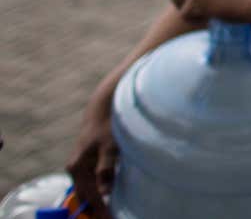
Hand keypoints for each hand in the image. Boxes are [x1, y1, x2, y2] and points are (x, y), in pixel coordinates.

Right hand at [66, 94, 118, 217]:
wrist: (104, 108)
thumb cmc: (108, 126)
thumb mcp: (109, 147)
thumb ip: (105, 169)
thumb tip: (105, 192)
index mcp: (77, 168)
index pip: (89, 196)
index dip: (99, 210)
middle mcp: (76, 169)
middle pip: (85, 196)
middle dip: (96, 209)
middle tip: (110, 218)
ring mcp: (81, 167)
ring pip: (88, 190)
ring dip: (97, 202)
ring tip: (109, 213)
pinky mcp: (89, 163)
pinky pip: (92, 183)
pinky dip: (99, 192)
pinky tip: (109, 197)